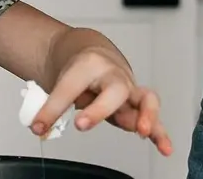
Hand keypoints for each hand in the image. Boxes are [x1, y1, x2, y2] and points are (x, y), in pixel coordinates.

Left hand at [32, 48, 171, 155]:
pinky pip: (152, 118)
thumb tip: (40, 128)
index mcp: (88, 65)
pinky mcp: (137, 104)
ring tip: (143, 131)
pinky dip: (159, 133)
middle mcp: (113, 75)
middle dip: (100, 108)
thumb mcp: (59, 82)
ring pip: (144, 99)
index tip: (38, 125)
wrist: (92, 53)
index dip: (52, 108)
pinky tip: (165, 148)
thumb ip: (51, 106)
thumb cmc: (78, 69)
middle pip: (114, 89)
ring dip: (146, 116)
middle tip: (81, 124)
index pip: (70, 87)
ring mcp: (128, 89)